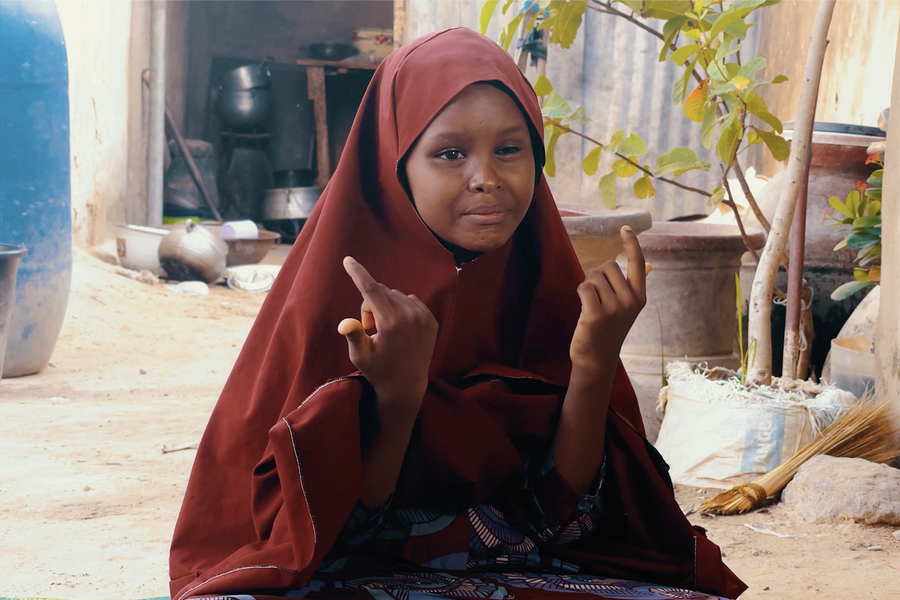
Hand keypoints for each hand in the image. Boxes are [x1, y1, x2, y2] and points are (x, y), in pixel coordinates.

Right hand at [338, 257, 437, 412]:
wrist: (407, 385)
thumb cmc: (378, 371)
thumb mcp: (360, 356)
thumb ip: (353, 335)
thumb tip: (345, 323)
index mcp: (390, 323)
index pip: (370, 290)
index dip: (358, 273)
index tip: (348, 260)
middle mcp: (409, 316)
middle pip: (380, 291)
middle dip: (370, 304)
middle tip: (369, 328)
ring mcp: (423, 317)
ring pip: (395, 295)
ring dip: (385, 306)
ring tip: (385, 331)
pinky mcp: (431, 319)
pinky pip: (410, 300)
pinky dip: (400, 307)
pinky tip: (399, 328)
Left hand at [569, 227, 647, 374]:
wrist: (597, 358)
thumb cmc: (609, 329)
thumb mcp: (627, 308)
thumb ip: (634, 286)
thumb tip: (648, 265)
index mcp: (640, 297)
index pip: (637, 263)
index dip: (632, 243)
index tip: (625, 228)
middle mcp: (631, 301)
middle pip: (608, 266)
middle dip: (597, 275)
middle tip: (596, 297)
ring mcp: (614, 308)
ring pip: (594, 276)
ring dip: (587, 286)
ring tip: (591, 305)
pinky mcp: (596, 314)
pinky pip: (584, 287)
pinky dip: (580, 293)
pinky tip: (584, 309)